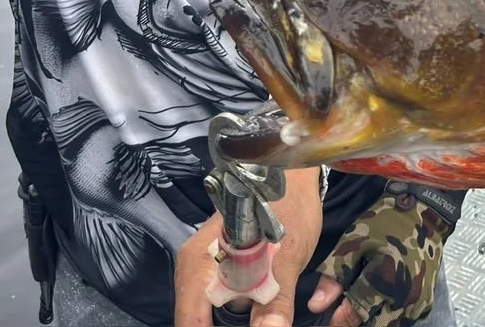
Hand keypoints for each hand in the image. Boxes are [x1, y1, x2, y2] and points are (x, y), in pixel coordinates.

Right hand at [173, 168, 323, 326]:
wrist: (294, 174)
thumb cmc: (290, 206)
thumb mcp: (288, 256)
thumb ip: (276, 300)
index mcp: (199, 264)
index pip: (190, 322)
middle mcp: (193, 266)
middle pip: (194, 318)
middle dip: (220, 325)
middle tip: (261, 318)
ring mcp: (203, 266)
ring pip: (206, 311)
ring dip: (227, 320)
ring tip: (260, 312)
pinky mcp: (218, 266)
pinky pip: (216, 300)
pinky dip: (234, 310)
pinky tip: (255, 308)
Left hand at [308, 193, 452, 326]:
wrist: (423, 211)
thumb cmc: (386, 223)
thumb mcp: (353, 244)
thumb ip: (335, 277)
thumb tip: (316, 306)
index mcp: (384, 282)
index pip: (355, 316)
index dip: (338, 319)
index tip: (328, 316)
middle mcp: (404, 298)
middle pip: (373, 324)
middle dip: (357, 319)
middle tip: (345, 308)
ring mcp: (418, 302)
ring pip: (388, 324)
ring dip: (374, 318)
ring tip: (362, 302)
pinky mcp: (426, 301)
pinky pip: (403, 319)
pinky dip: (389, 315)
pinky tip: (380, 302)